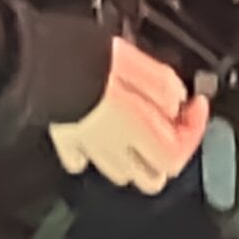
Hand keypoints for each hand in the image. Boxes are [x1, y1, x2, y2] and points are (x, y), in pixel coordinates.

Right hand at [50, 35, 209, 192]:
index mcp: (139, 129)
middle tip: (170, 129)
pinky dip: (92, 153)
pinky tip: (96, 135)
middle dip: (167, 156)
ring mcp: (88, 148)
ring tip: (136, 132)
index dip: (195, 129)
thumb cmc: (88, 60)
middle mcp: (117, 147)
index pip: (180, 152)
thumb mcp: (141, 62)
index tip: (195, 106)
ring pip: (121, 173)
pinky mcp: (64, 141)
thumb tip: (177, 100)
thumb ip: (165, 87)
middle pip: (153, 177)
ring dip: (134, 158)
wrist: (42, 62)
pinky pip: (81, 158)